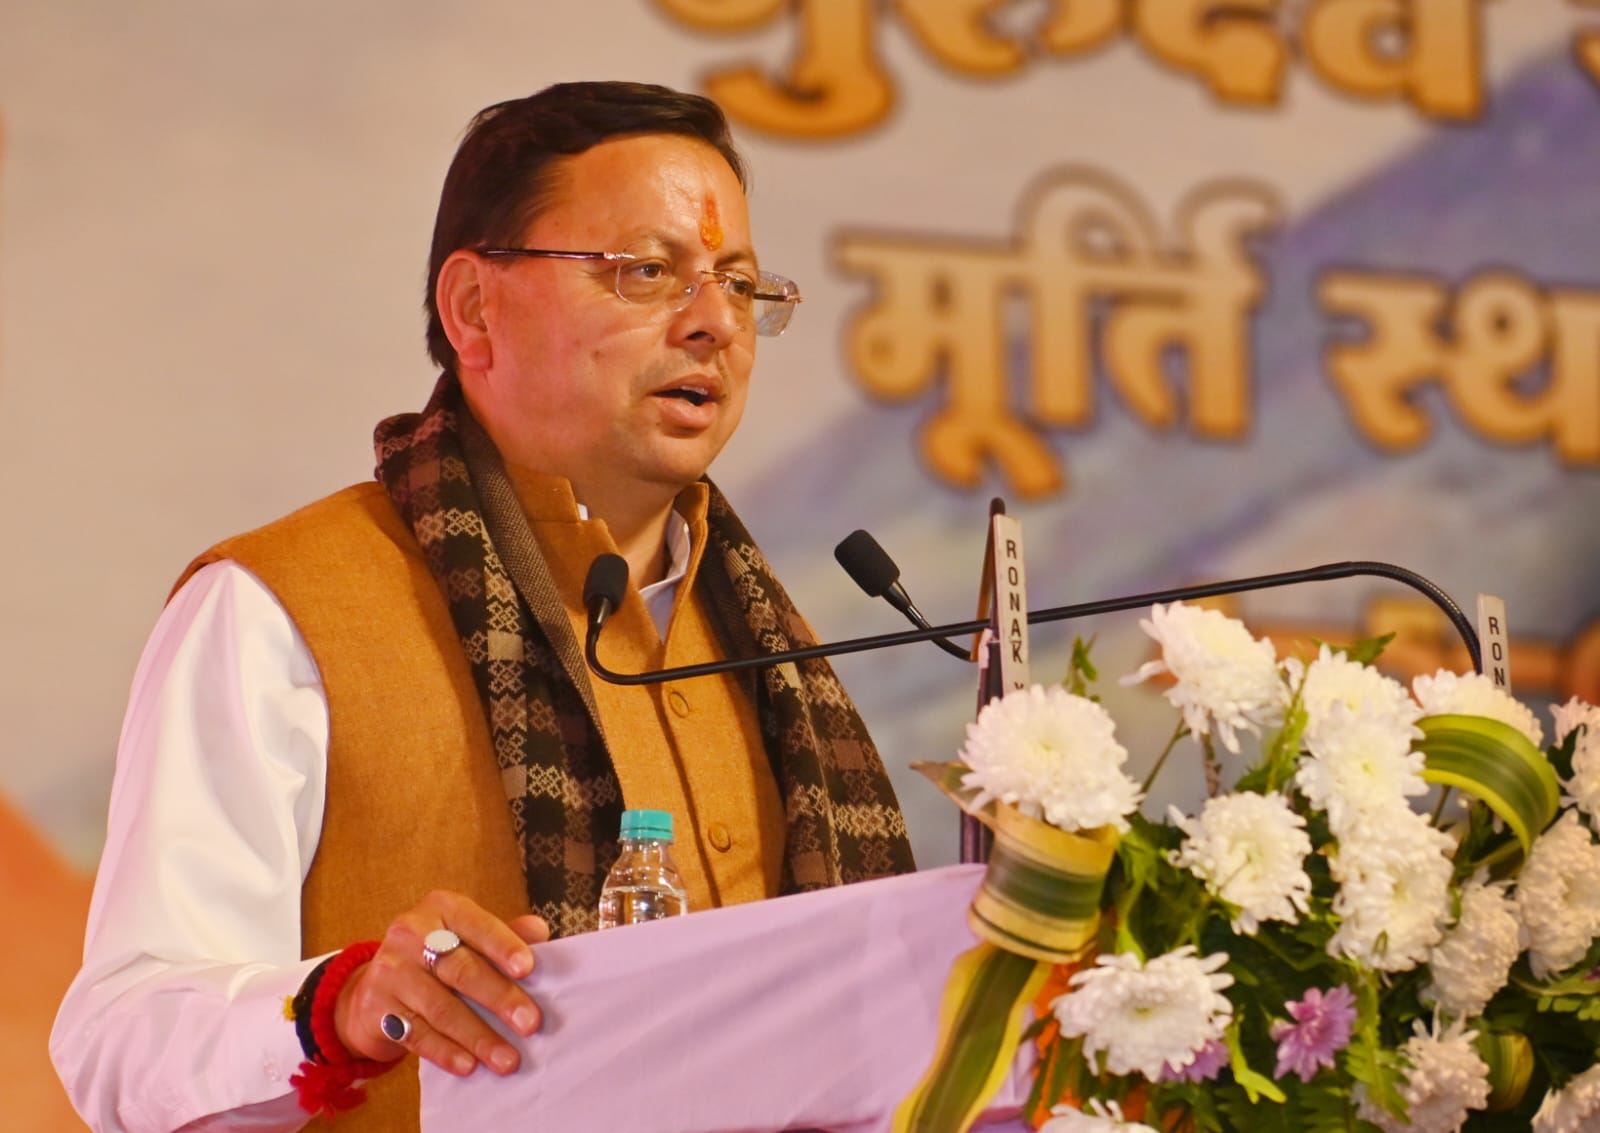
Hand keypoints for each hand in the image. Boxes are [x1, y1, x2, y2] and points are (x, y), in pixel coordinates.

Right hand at [333, 890, 549, 1076]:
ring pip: (441, 1008)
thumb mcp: (468, 937)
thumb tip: (540, 931)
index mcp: (442, 908)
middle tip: (530, 1024)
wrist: (376, 985)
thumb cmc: (439, 958)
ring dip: (478, 1037)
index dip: (503, 946)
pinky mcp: (375, 1008)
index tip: (528, 969)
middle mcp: (411, 933)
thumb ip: (504, 934)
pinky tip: (469, 1065)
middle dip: (499, 998)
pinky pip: (416, 1035)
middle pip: (461, 969)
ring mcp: (390, 971)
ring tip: (507, 1059)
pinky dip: (445, 1052)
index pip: (477, 925)